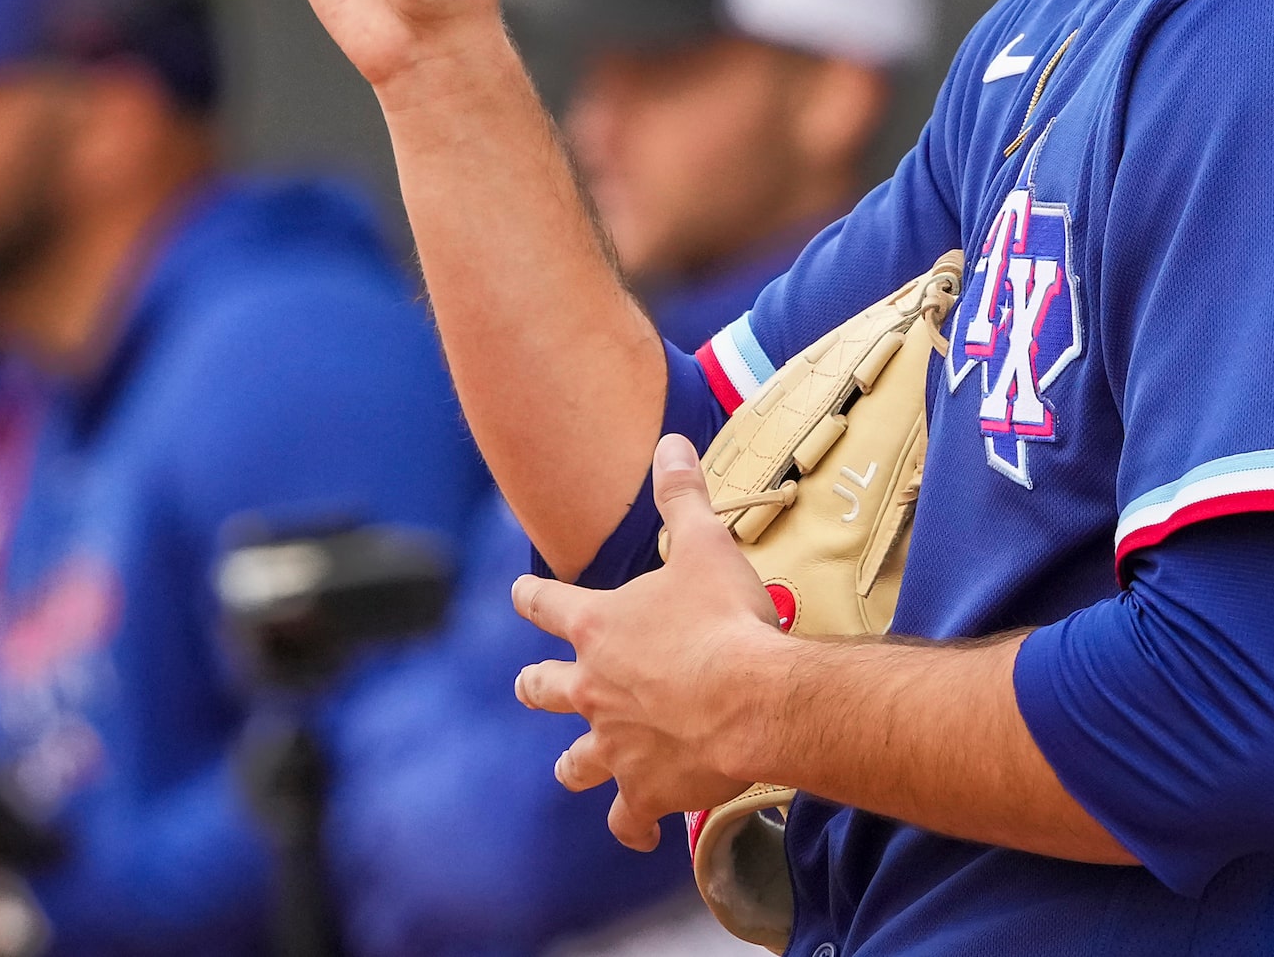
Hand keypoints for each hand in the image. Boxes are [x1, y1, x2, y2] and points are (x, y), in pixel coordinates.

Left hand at [510, 433, 788, 850]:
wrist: (753, 700)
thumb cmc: (727, 621)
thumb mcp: (704, 544)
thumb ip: (683, 496)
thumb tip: (671, 441)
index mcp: (597, 626)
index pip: (545, 603)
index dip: (531, 597)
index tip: (520, 595)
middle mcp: (592, 687)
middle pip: (544, 689)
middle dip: (537, 688)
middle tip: (531, 687)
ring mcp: (614, 744)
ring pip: (576, 762)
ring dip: (576, 763)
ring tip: (573, 769)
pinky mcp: (645, 790)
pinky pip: (629, 819)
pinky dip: (632, 826)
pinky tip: (637, 832)